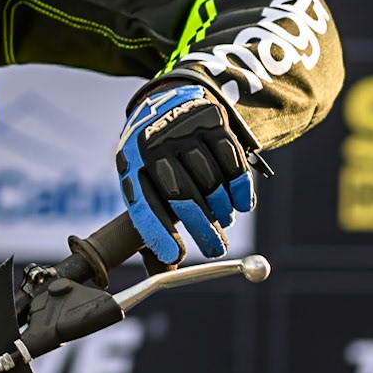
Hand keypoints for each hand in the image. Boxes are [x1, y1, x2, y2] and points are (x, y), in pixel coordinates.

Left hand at [116, 82, 253, 264]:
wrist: (169, 99)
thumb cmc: (156, 158)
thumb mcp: (143, 180)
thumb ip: (153, 223)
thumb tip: (163, 274)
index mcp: (131, 164)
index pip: (143, 205)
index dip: (159, 234)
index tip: (175, 258)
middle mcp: (154, 144)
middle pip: (182, 196)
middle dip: (202, 229)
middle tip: (216, 250)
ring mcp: (184, 130)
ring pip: (210, 181)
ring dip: (221, 210)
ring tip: (225, 221)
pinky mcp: (212, 119)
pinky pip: (231, 162)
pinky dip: (240, 189)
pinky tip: (242, 205)